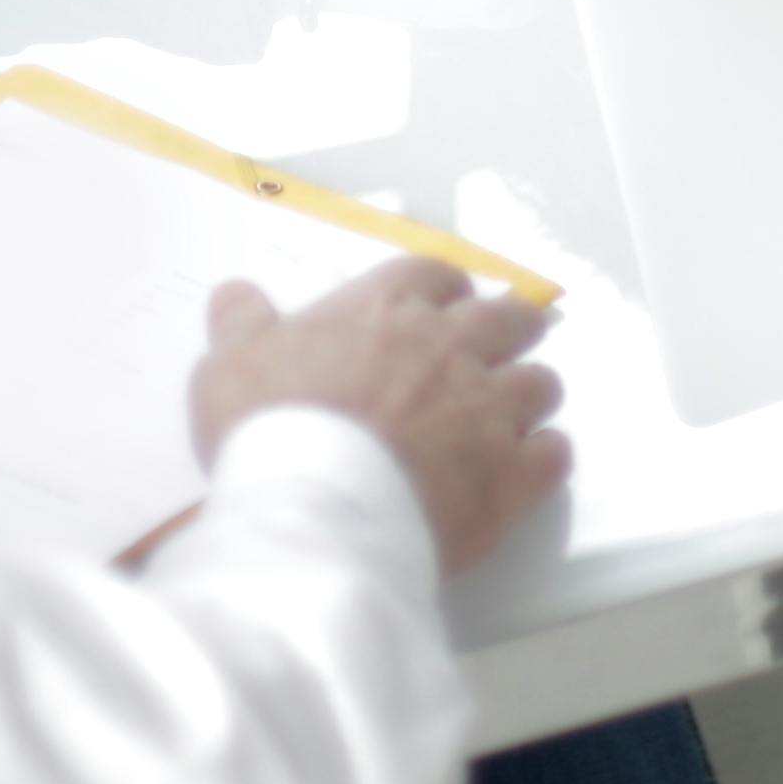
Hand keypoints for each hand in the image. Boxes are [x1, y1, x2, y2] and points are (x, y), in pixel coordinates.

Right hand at [189, 258, 568, 575]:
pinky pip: (553, 454)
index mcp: (386, 309)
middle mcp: (449, 347)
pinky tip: (530, 466)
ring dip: (530, 394)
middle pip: (507, 318)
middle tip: (500, 346)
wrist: (316, 508)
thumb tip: (237, 295)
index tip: (444, 304)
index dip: (444, 289)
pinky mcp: (511, 476)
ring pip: (540, 383)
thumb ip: (241, 323)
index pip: (435, 274)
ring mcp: (488, 409)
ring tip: (515, 413)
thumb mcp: (229, 365)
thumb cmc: (272, 429)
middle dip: (510, 328)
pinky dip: (545, 457)